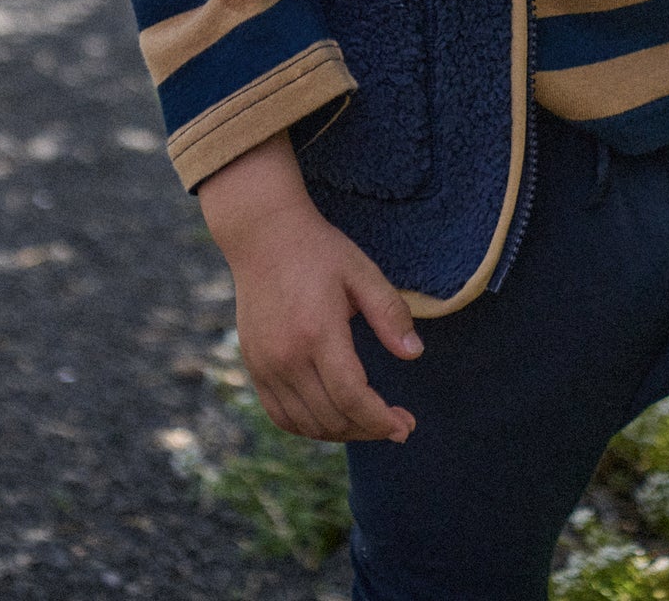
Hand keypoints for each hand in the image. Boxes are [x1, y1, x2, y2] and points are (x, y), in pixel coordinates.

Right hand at [197, 132, 422, 443]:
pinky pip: (282, 416)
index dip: (381, 420)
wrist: (263, 235)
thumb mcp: (361, 271)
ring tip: (369, 420)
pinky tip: (334, 417)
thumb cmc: (318, 250)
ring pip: (308, 424)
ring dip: (343, 432)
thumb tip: (414, 354)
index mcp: (317, 332)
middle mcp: (287, 356)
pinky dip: (311, 427)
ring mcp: (266, 365)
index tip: (405, 425)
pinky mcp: (254, 366)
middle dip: (370, 429)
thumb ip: (389, 313)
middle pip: (332, 417)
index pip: (352, 397)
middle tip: (397, 424)